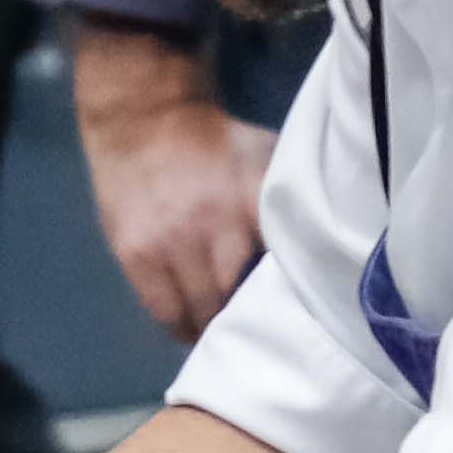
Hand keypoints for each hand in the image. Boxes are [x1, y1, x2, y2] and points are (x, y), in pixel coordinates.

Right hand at [72, 31, 275, 335]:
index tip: (301, 312)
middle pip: (240, 298)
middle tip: (263, 328)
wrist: (145, 119)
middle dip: (251, 317)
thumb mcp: (264, 158)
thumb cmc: (217, 143)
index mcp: (252, 202)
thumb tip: (317, 245)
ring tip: (225, 333)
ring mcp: (169, 243)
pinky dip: (180, 327)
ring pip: (200, 312)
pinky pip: (162, 311)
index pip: (282, 268)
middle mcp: (213, 226)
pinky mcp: (135, 256)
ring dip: (214, 329)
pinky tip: (192, 330)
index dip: (293, 296)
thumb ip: (287, 201)